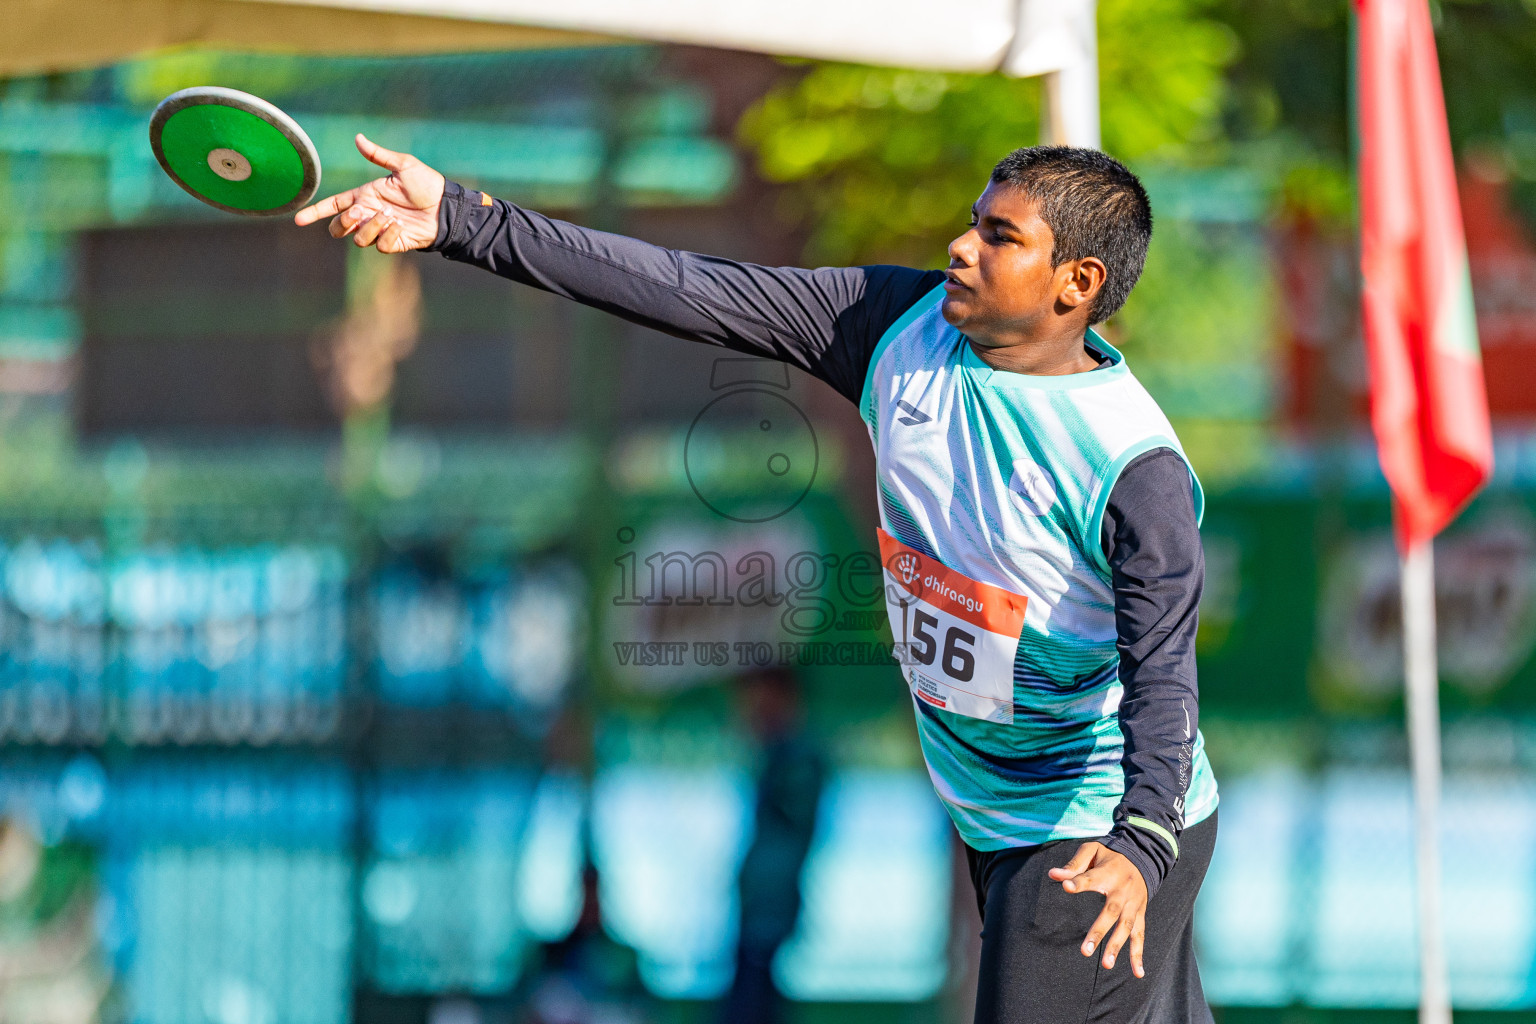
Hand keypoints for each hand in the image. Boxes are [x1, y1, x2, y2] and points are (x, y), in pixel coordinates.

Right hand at [294, 134, 444, 252]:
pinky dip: (388, 235)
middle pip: (339, 228)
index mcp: (366, 196)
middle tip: (359, 212)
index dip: (316, 212)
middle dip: (343, 222)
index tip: (299, 220)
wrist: (446, 207)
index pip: (334, 205)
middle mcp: (370, 214)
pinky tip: (401, 226)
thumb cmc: (427, 184)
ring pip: (358, 238)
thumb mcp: (403, 165)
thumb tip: (358, 137)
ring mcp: (380, 230)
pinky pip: (380, 245)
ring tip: (390, 216)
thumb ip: (378, 155)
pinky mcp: (393, 243)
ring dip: (370, 226)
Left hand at [1047, 842, 1148, 977]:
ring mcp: (1133, 904)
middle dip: (1099, 931)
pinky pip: (1140, 935)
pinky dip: (1139, 954)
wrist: (1142, 857)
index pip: (1090, 879)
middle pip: (1110, 912)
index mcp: (1108, 873)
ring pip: (1126, 927)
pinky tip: (1138, 973)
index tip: (1066, 886)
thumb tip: (1053, 874)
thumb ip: (1074, 864)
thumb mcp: (1093, 851)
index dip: (1078, 883)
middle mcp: (1122, 891)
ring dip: (1117, 947)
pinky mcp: (1140, 914)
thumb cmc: (1109, 856)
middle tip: (1085, 951)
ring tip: (1107, 965)